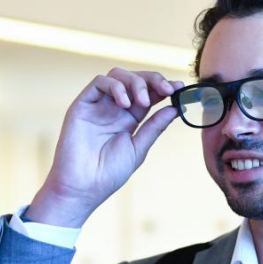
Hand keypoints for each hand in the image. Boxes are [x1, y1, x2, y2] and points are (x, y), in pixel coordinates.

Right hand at [26, 68, 181, 226]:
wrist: (83, 187)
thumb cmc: (108, 174)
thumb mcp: (138, 148)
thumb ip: (155, 126)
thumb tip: (175, 108)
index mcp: (129, 119)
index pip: (149, 95)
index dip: (164, 88)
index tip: (180, 88)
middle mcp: (114, 109)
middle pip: (135, 80)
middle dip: (153, 80)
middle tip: (166, 89)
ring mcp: (98, 105)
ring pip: (118, 76)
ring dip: (135, 83)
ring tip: (143, 102)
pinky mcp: (83, 105)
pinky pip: (100, 83)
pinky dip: (116, 87)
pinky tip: (125, 104)